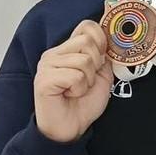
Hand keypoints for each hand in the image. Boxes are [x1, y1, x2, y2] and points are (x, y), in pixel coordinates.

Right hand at [33, 20, 113, 143]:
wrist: (71, 128)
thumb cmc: (83, 103)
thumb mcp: (102, 75)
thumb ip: (105, 56)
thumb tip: (111, 40)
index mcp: (67, 49)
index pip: (87, 26)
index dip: (101, 41)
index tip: (101, 60)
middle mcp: (54, 53)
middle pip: (87, 41)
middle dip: (96, 65)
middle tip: (87, 81)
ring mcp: (46, 65)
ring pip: (84, 60)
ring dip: (88, 80)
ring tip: (78, 89)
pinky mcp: (44, 79)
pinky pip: (75, 76)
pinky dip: (80, 88)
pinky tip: (70, 94)